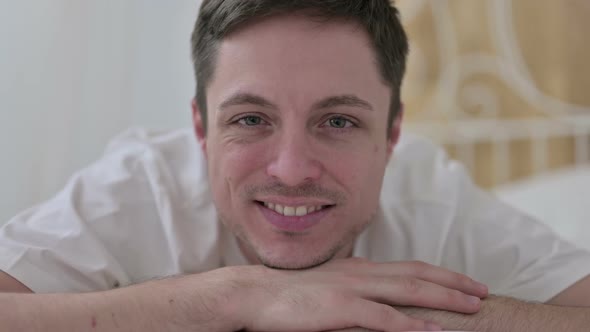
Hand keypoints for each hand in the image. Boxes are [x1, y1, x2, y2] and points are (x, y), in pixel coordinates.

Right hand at [226, 258, 487, 331]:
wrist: (255, 294)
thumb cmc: (289, 296)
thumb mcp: (327, 288)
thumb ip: (354, 292)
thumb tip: (377, 303)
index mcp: (359, 269)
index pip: (408, 268)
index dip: (439, 273)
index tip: (463, 281)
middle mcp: (361, 273)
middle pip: (417, 275)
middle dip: (453, 282)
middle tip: (482, 290)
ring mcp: (352, 289)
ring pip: (408, 291)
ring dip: (443, 297)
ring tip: (472, 306)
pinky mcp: (340, 309)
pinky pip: (384, 318)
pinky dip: (412, 326)